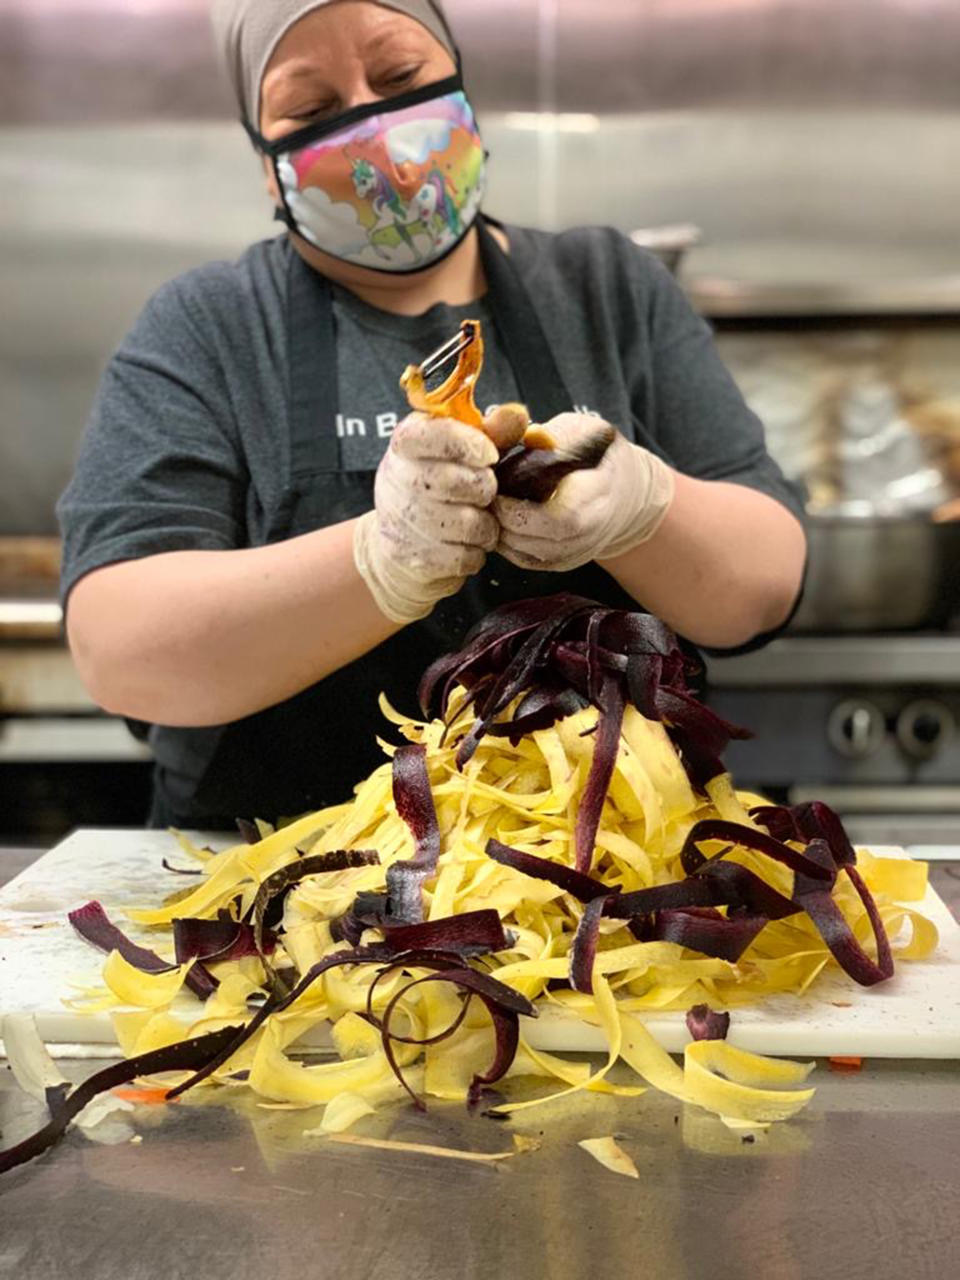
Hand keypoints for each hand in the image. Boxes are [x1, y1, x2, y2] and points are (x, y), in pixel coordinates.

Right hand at [354, 412, 498, 621]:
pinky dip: (476, 554)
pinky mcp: (413, 557)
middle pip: (457, 482)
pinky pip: (464, 557)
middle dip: (484, 488)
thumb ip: (491, 432)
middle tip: (485, 492)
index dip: (469, 444)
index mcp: (405, 442)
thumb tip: (516, 415)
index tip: (489, 454)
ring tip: (481, 521)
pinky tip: (467, 544)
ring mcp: (402, 521)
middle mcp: (396, 479)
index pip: (434, 434)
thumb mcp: (460, 453)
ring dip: (485, 526)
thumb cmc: (440, 488)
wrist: (401, 545)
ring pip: (467, 525)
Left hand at [494, 413, 675, 571]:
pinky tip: (498, 521)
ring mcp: (578, 552)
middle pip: (539, 541)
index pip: (562, 518)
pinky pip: (527, 560)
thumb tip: (527, 436)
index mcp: (599, 493)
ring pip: (527, 555)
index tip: (498, 491)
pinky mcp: (564, 562)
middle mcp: (592, 531)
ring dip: (500, 533)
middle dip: (503, 521)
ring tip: (488, 508)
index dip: (522, 511)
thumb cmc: (599, 455)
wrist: (626, 493)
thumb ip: (554, 435)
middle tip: (484, 499)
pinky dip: (506, 544)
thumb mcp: (585, 431)